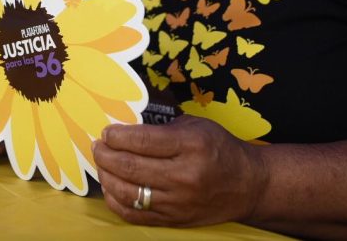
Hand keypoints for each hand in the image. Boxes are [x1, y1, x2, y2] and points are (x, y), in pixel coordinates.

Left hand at [93, 115, 268, 226]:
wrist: (248, 185)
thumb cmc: (220, 149)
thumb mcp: (196, 126)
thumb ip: (161, 128)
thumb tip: (124, 130)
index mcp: (190, 145)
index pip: (141, 141)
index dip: (116, 136)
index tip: (106, 133)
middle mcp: (184, 175)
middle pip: (129, 166)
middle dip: (105, 154)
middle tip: (98, 146)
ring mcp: (178, 202)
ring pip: (127, 192)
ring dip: (106, 176)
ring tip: (102, 164)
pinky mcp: (174, 220)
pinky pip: (134, 214)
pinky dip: (115, 201)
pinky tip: (111, 187)